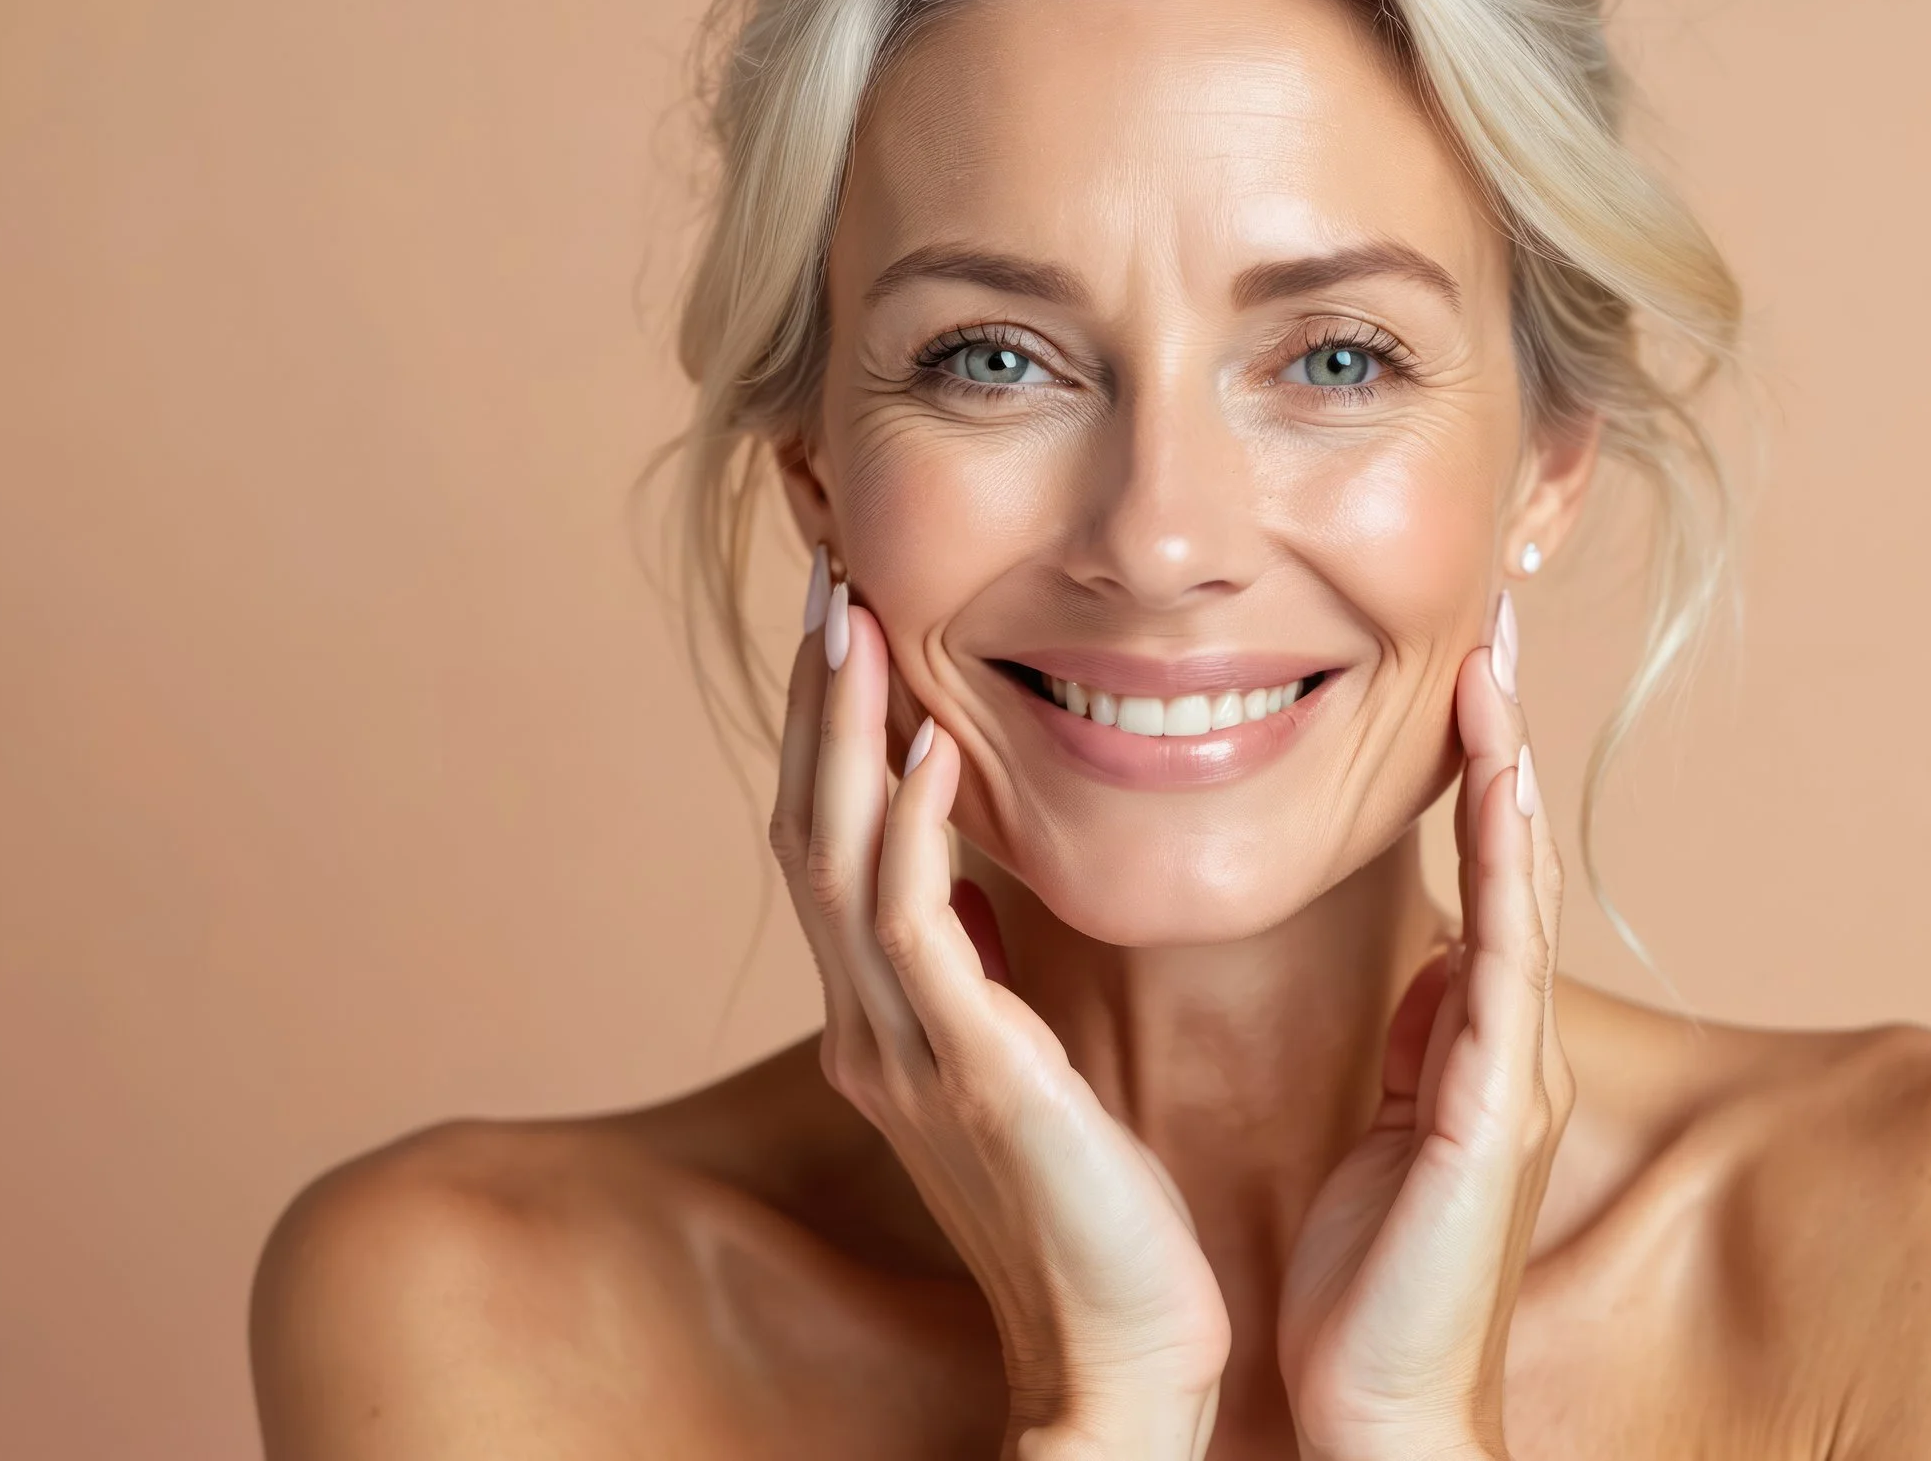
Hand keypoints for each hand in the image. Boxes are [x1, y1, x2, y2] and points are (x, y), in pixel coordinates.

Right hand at [770, 586, 1229, 1459]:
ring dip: (846, 732)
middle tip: (826, 577)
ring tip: (856, 620)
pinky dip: (914, 831)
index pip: (834, 842)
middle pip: (809, 826)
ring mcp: (907, 1052)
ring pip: (840, 857)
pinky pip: (916, 930)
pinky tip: (934, 748)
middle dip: (816, 702)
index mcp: (887, 1021)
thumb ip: (982, 978)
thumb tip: (973, 882)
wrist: (1121, 1353)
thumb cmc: (1096, 1211)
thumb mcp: (1021, 1069)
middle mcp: (871, 1026)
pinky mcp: (969, 1074)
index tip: (852, 623)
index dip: (833, 731)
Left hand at [1276, 601, 1571, 1460]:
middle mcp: (1504, 1036)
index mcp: (1468, 1039)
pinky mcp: (1494, 1104)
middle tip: (1492, 617)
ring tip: (1494, 659)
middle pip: (1510, 851)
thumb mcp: (1387, 1128)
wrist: (1378, 1410)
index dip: (1474, 767)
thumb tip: (1421, 963)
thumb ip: (1414, 1042)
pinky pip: (1502, 955)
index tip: (1460, 665)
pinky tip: (1499, 779)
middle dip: (1502, 734)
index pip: (1479, 872)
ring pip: (1518, 883)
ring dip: (1507, 767)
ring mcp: (1511, 1065)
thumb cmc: (1367, 1282)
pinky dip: (1504, 862)